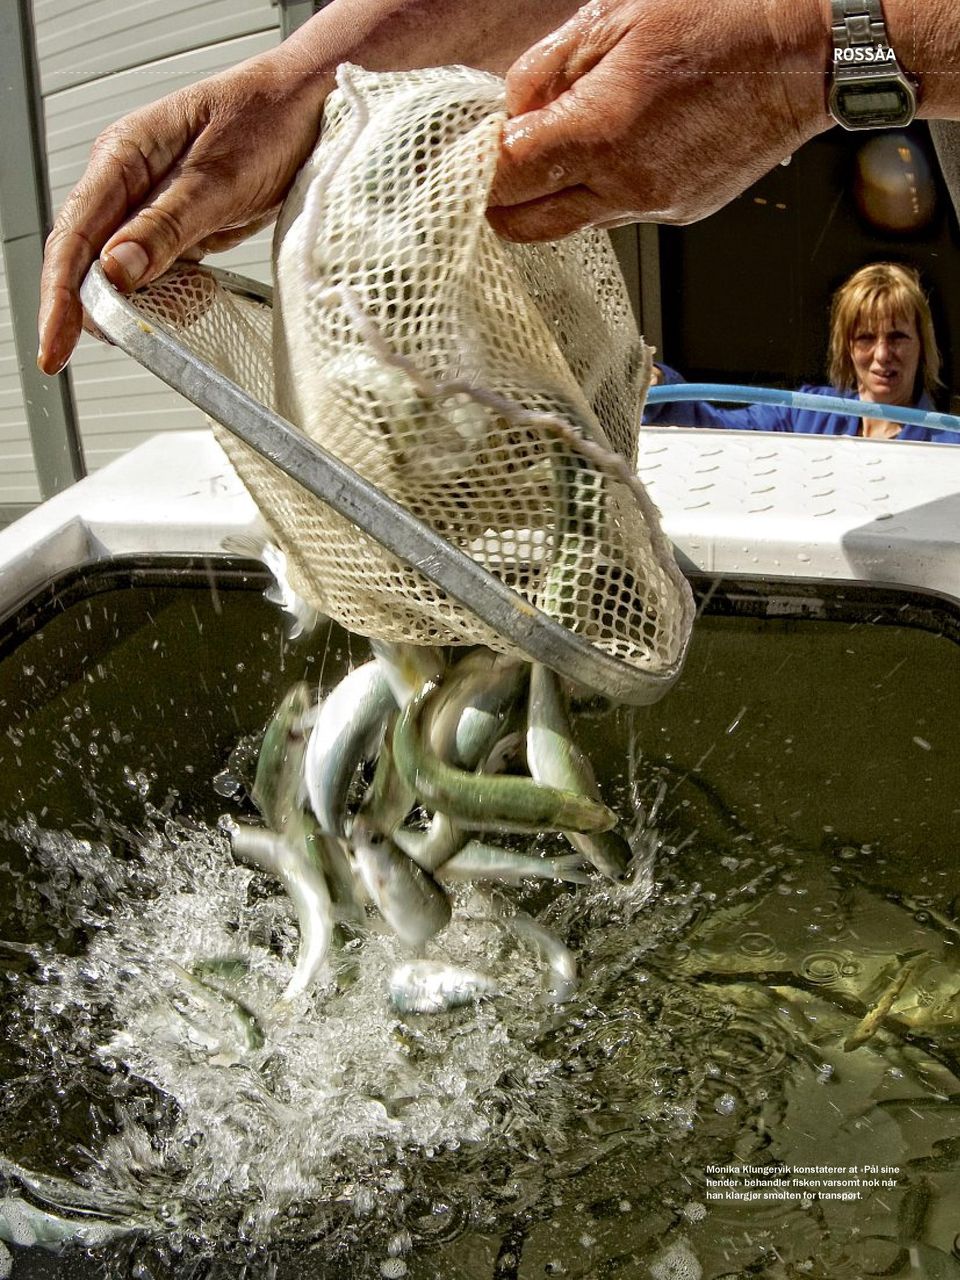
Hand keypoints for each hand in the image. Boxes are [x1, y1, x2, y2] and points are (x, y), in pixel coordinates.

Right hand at [37, 0, 582, 376]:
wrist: (313, 106)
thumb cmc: (268, 122)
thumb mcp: (218, 180)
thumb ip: (165, 228)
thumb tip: (117, 271)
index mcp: (124, 157)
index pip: (74, 238)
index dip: (60, 298)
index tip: (58, 347)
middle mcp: (131, 180)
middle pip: (89, 258)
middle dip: (96, 306)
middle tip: (118, 344)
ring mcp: (155, 203)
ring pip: (126, 269)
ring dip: (141, 302)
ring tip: (168, 318)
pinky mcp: (183, 222)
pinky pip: (163, 269)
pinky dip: (173, 294)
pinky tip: (190, 302)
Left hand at [488, 0, 831, 240]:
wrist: (806, 51)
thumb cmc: (719, 17)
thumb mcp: (613, 16)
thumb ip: (545, 70)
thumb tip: (507, 112)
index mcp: (599, 133)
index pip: (504, 178)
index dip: (474, 166)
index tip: (467, 146)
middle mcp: (623, 185)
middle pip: (523, 225)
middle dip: (497, 199)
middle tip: (496, 160)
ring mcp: (652, 207)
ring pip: (565, 228)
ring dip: (545, 200)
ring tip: (554, 148)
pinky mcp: (677, 212)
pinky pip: (611, 217)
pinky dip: (592, 194)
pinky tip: (607, 151)